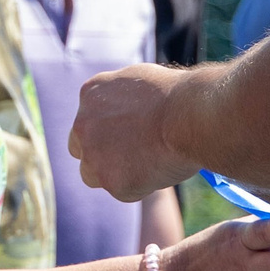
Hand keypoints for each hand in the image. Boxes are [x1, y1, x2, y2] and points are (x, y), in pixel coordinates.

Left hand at [71, 64, 201, 202]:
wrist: (189, 115)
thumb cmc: (177, 95)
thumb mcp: (140, 80)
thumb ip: (122, 95)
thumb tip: (125, 108)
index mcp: (91, 94)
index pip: (87, 119)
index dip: (107, 129)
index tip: (126, 134)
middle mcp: (83, 125)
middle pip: (80, 148)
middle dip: (99, 153)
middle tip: (130, 155)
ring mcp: (95, 156)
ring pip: (93, 175)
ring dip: (114, 174)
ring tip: (148, 164)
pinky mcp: (112, 182)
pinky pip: (123, 190)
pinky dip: (140, 186)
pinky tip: (161, 169)